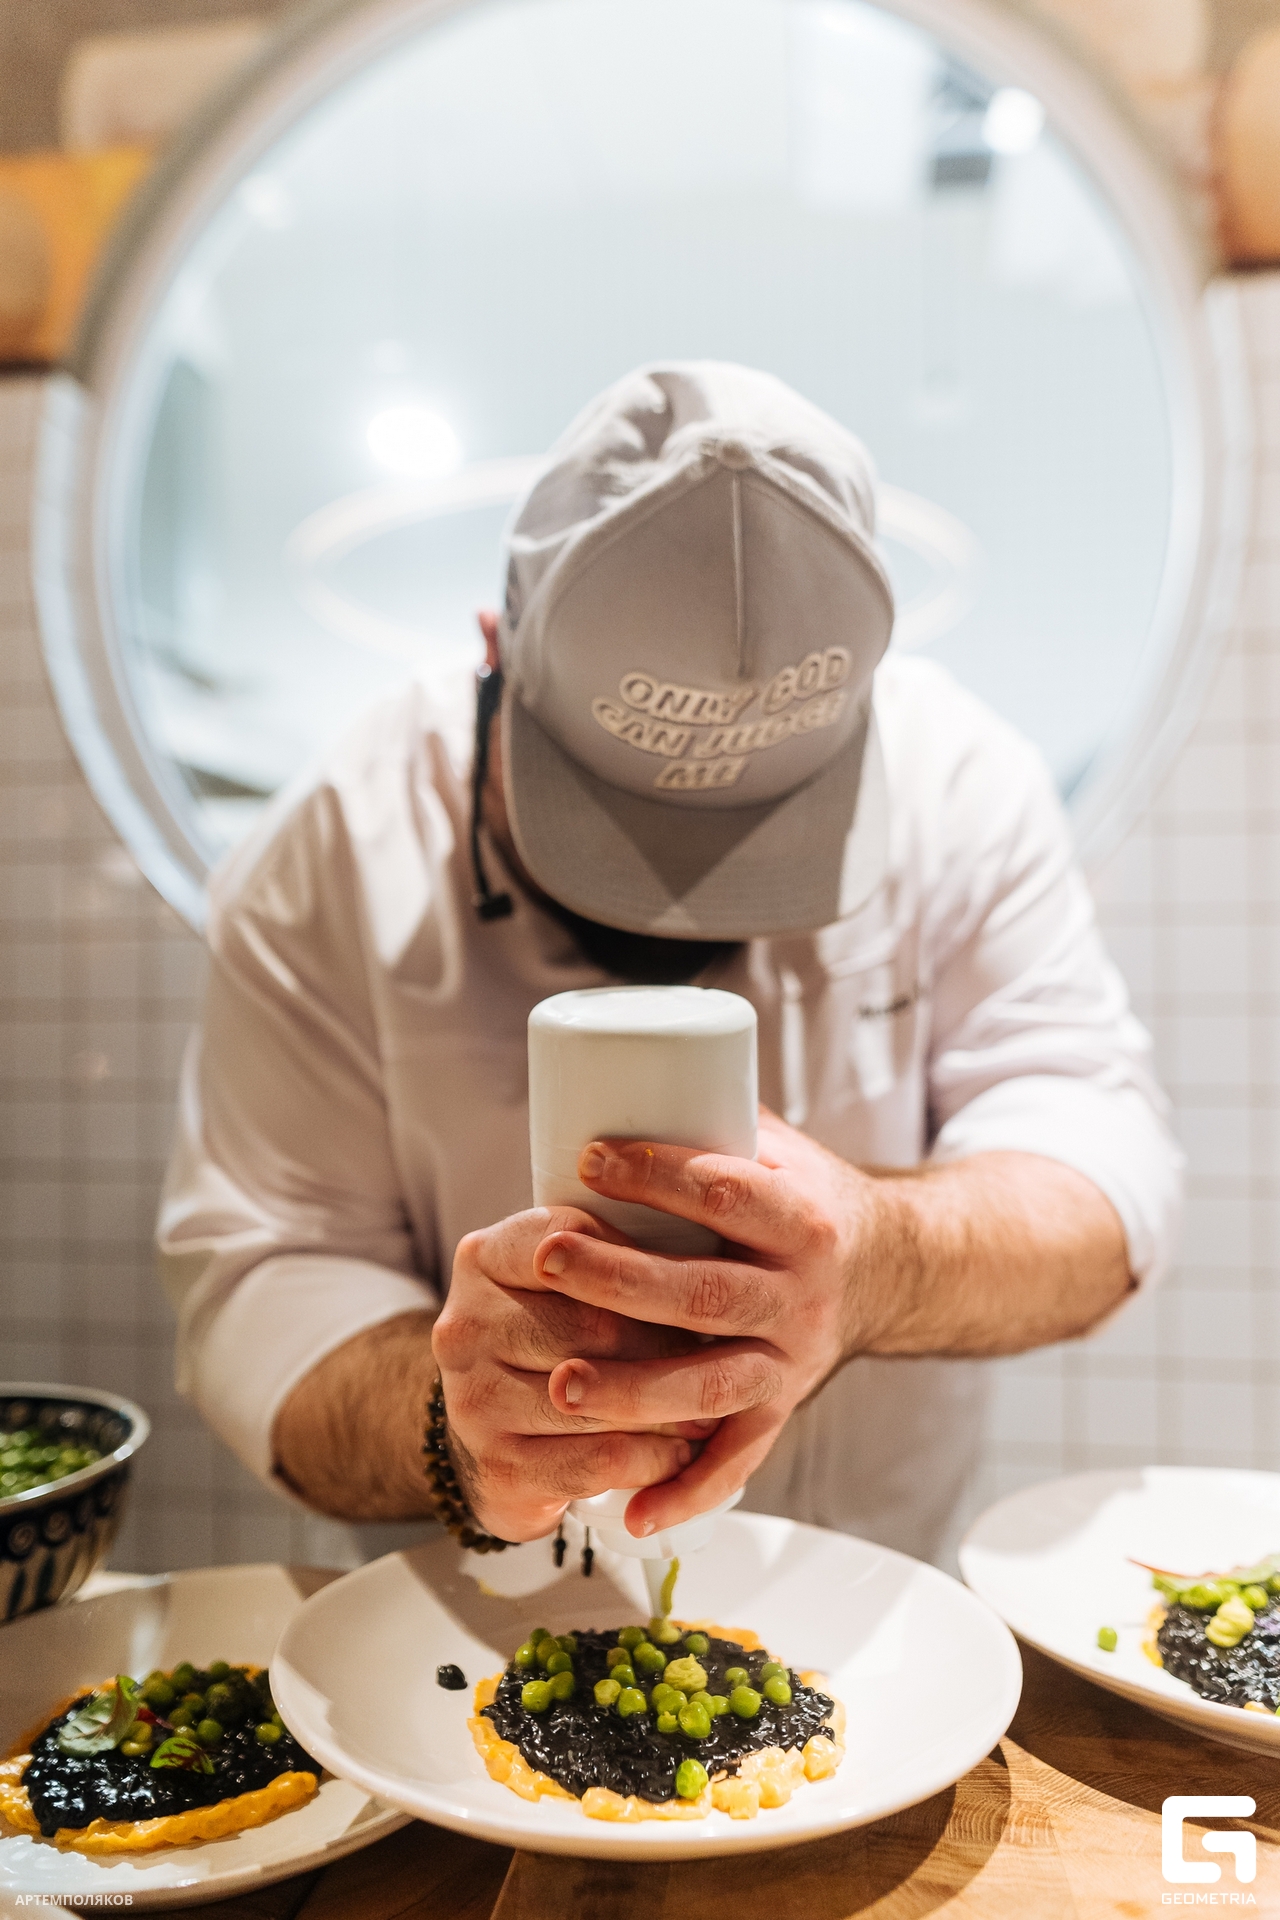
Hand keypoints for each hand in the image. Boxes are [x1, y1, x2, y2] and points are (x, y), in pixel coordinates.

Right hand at [433, 1205, 717, 1542]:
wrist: (484, 1437)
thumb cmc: (545, 1340)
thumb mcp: (558, 1279)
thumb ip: (608, 1251)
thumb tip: (706, 1250)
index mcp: (483, 1257)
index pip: (570, 1236)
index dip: (640, 1258)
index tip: (696, 1270)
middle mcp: (466, 1324)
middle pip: (590, 1322)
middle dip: (666, 1339)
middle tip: (722, 1347)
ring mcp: (474, 1400)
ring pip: (599, 1394)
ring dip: (666, 1404)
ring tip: (712, 1404)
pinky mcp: (499, 1468)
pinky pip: (600, 1459)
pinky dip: (652, 1457)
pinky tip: (679, 1452)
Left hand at [535, 1110, 881, 1536]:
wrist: (887, 1268)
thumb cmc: (804, 1196)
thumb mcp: (778, 1147)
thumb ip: (707, 1120)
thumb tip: (602, 1076)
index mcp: (803, 1219)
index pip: (728, 1191)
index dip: (658, 1173)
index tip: (590, 1158)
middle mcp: (802, 1296)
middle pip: (706, 1292)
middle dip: (622, 1278)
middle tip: (551, 1255)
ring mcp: (792, 1361)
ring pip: (713, 1386)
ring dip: (637, 1392)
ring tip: (563, 1388)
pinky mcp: (782, 1411)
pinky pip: (737, 1462)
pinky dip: (686, 1493)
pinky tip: (632, 1513)